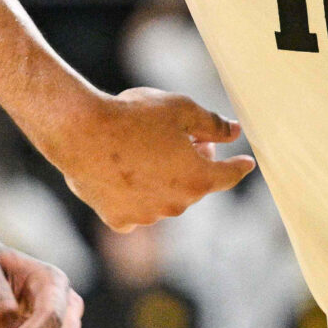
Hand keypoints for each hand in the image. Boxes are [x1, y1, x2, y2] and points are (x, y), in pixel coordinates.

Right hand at [43, 87, 255, 228]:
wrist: (81, 133)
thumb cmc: (133, 116)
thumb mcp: (181, 109)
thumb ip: (213, 124)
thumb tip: (234, 131)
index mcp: (197, 179)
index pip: (229, 175)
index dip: (239, 165)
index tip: (247, 163)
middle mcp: (176, 205)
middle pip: (195, 185)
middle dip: (194, 163)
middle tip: (181, 138)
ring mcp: (146, 216)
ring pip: (164, 198)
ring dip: (163, 180)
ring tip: (144, 150)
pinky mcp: (118, 219)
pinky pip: (136, 211)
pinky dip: (136, 197)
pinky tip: (124, 176)